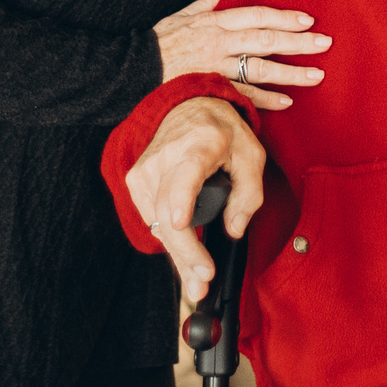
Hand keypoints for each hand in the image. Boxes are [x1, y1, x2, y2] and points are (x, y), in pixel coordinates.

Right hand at [124, 96, 266, 298]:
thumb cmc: (223, 130)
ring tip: (197, 280)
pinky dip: (169, 240)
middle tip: (203, 282)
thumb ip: (249, 194)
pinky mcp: (135, 182)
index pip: (182, 176)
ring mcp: (144, 171)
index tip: (179, 223)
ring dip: (178, 254)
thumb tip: (233, 230)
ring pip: (157, 223)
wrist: (188, 104)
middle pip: (167, 213)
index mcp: (197, 146)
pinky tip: (186, 257)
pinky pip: (152, 219)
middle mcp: (164, 158)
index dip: (179, 201)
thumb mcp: (251, 155)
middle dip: (185, 252)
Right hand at [154, 0, 331, 109]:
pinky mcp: (210, 91)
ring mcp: (215, 69)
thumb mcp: (183, 13)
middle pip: (265, 41)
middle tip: (324, 44)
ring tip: (316, 75)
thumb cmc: (160, 41)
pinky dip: (265, 100)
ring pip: (259, 70)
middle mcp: (218, 44)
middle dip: (297, 42)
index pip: (255, 16)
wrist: (131, 71)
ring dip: (290, 73)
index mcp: (214, 22)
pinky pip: (243, 96)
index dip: (283, 17)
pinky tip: (287, 101)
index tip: (307, 19)